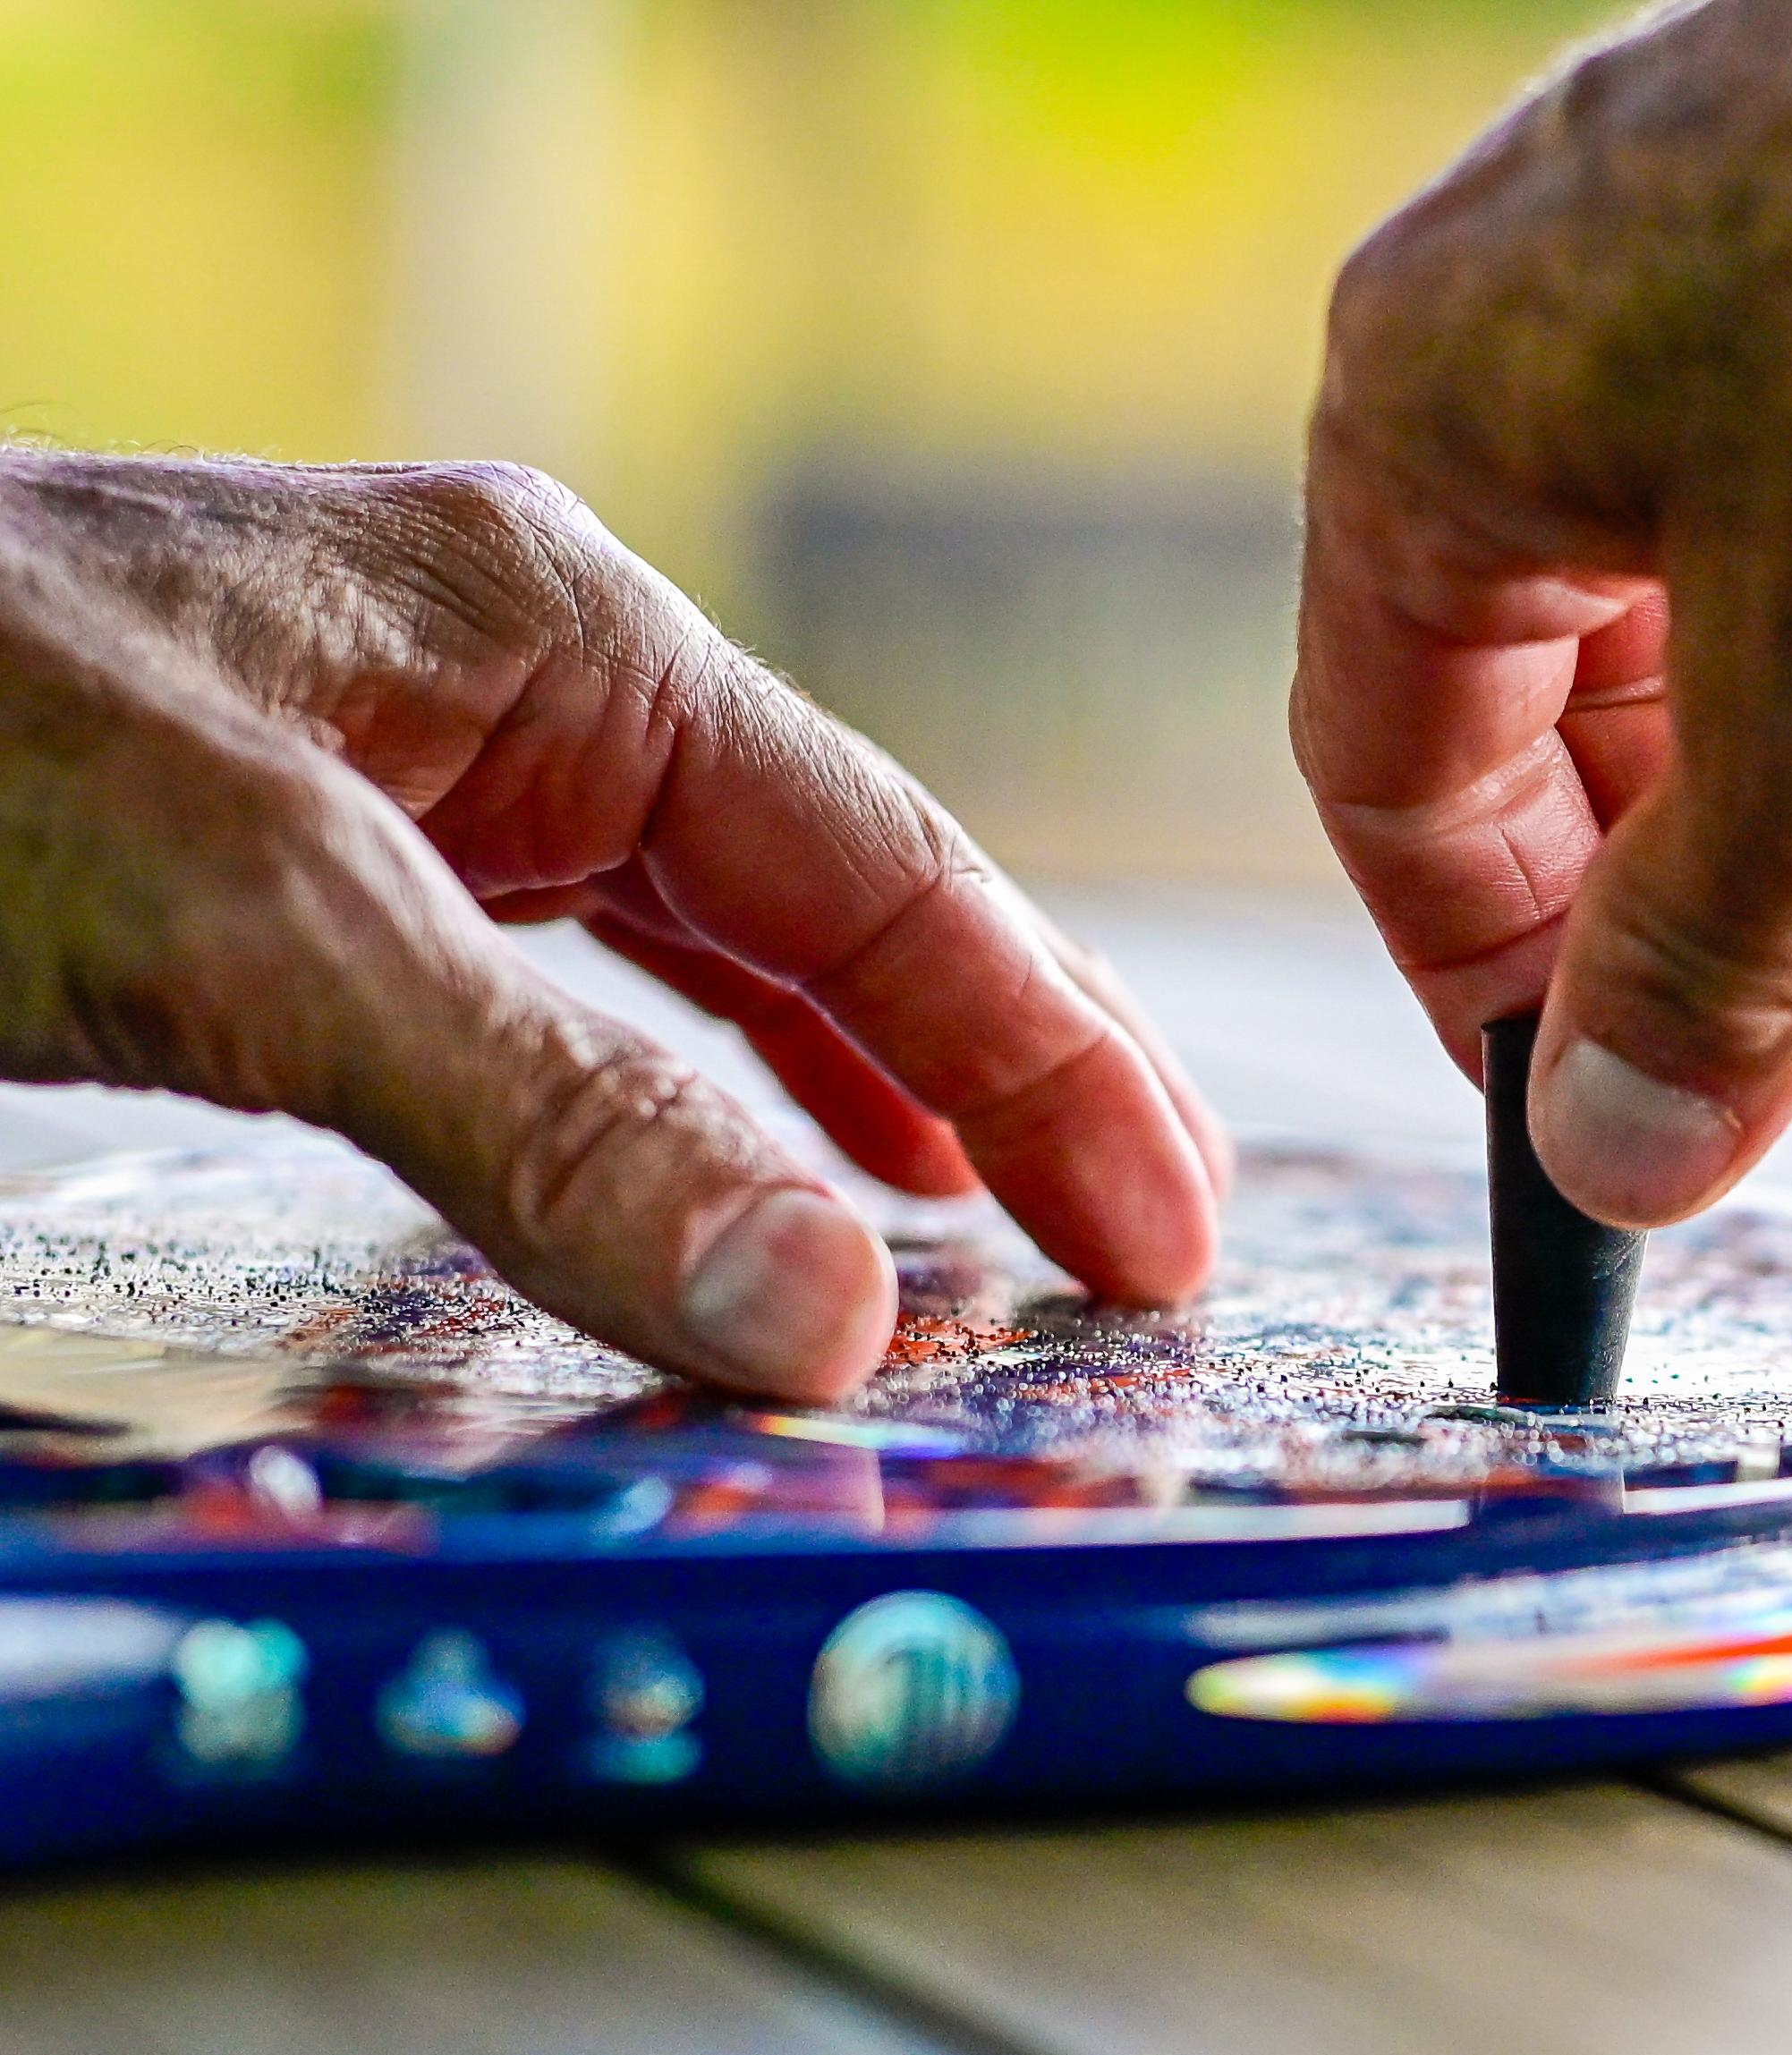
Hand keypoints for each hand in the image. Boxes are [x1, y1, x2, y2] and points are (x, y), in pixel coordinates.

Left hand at [0, 451, 1227, 1399]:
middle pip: (832, 901)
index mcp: (557, 631)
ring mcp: (403, 776)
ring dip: (854, 1101)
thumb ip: (556, 1121)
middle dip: (997, 1078)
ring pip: (708, 955)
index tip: (1167, 1236)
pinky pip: (566, 999)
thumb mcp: (256, 925)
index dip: (1052, 1059)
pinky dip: (685, 1106)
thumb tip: (819, 1318)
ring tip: (985, 1236)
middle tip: (1139, 1250)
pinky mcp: (296, 873)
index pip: (886, 868)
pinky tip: (746, 1175)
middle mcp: (507, 690)